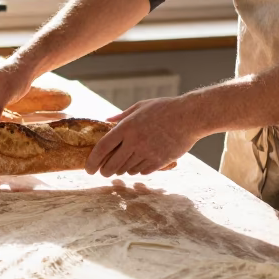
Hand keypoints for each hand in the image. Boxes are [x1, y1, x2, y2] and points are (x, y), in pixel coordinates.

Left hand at [85, 96, 200, 176]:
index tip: (88, 169)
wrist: (190, 117)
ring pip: (127, 170)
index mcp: (127, 127)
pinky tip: (138, 164)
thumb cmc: (165, 108)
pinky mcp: (159, 161)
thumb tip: (106, 120)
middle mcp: (135, 142)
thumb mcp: (140, 107)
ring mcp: (147, 153)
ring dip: (122, 170)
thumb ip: (122, 117)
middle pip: (112, 165)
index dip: (92, 161)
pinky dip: (137, 170)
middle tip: (103, 172)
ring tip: (121, 166)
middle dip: (104, 171)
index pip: (102, 148)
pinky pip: (142, 172)